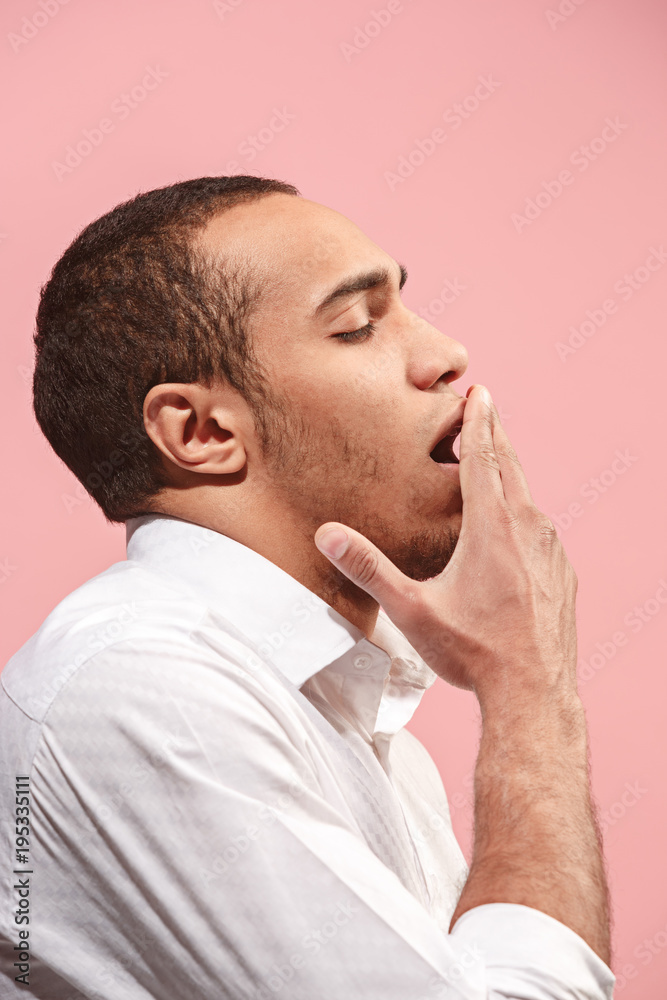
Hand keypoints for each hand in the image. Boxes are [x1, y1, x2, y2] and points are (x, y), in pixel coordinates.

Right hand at [314, 385, 578, 704]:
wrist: (534, 693)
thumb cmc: (473, 652)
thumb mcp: (412, 609)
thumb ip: (369, 568)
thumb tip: (328, 536)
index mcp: (491, 528)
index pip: (485, 457)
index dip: (480, 420)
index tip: (479, 391)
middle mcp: (528, 529)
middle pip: (512, 466)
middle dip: (496, 434)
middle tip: (486, 407)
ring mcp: (551, 551)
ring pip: (529, 496)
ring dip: (511, 472)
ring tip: (495, 460)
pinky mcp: (562, 572)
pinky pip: (541, 528)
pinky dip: (525, 511)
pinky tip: (514, 525)